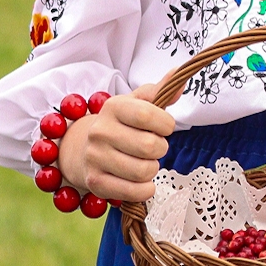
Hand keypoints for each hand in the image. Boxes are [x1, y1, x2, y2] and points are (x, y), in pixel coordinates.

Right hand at [59, 84, 173, 203]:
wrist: (85, 150)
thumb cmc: (123, 125)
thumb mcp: (139, 103)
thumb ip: (162, 90)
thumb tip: (180, 74)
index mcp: (113, 107)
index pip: (149, 115)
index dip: (166, 124)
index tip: (164, 127)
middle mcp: (100, 131)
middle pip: (151, 146)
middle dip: (161, 148)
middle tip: (152, 146)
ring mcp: (95, 158)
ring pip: (145, 170)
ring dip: (153, 168)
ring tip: (142, 161)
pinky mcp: (95, 182)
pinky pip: (135, 192)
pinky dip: (145, 189)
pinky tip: (140, 181)